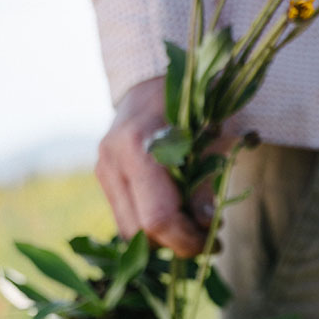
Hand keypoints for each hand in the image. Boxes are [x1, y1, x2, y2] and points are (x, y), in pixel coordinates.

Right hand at [95, 77, 208, 256]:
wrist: (162, 75)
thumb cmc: (199, 100)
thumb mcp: (216, 136)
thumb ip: (207, 180)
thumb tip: (206, 224)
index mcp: (138, 145)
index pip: (157, 218)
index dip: (187, 239)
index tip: (213, 242)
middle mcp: (112, 159)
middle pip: (139, 231)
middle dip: (176, 243)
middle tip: (209, 239)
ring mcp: (103, 167)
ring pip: (128, 229)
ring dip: (163, 237)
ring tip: (196, 226)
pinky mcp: (104, 174)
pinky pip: (125, 215)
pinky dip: (152, 222)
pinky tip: (178, 213)